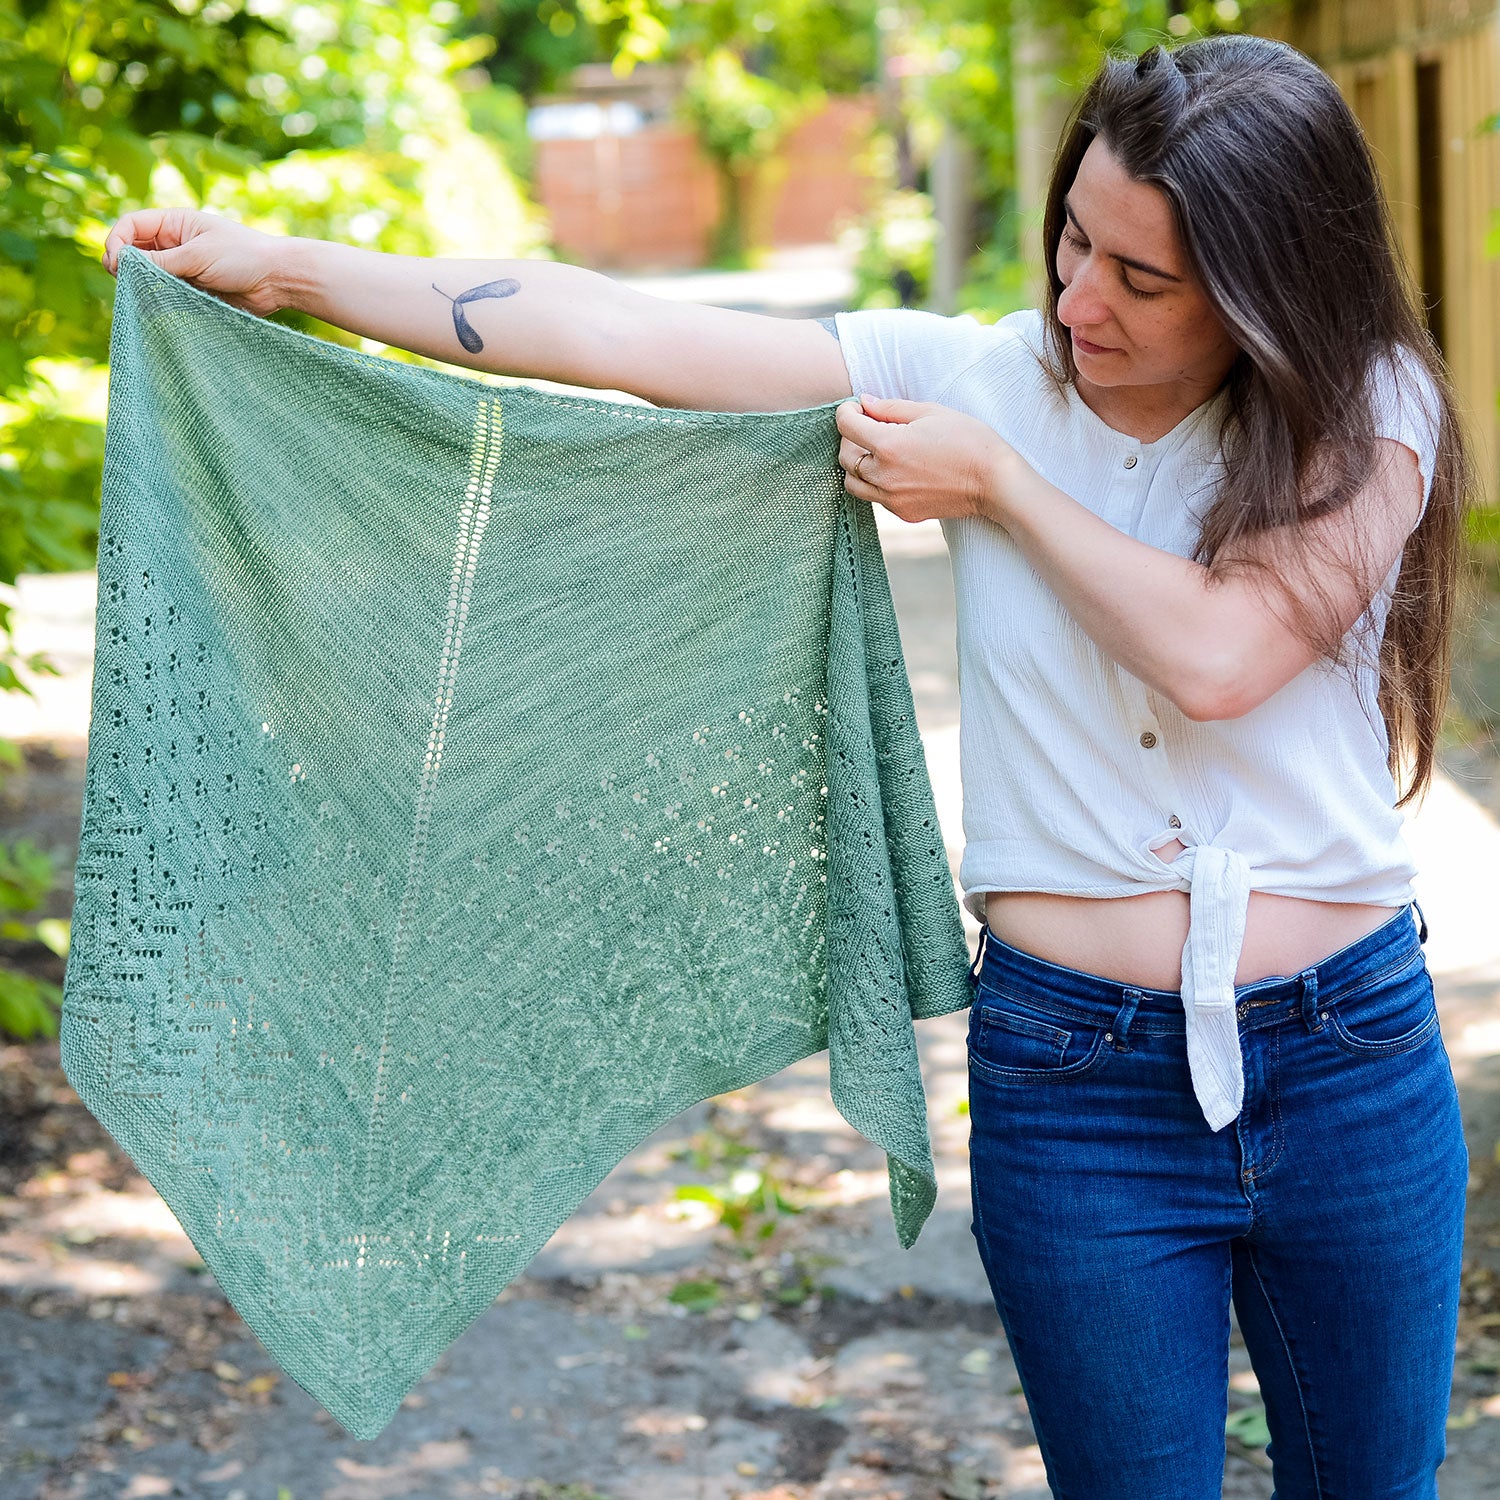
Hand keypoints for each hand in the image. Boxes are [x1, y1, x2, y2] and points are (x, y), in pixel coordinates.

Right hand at [101, 208, 291, 317]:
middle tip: (128, 283)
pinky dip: (158, 300)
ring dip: (142, 286)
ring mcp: (183, 267)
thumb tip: (124, 264)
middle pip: (134, 252)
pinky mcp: (192, 290)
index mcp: (174, 224)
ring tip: (145, 296)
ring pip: (148, 276)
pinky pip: (166, 294)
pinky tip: (159, 308)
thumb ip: (161, 261)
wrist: (278, 280)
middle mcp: (174, 244)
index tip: (117, 265)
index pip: (130, 226)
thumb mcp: (198, 255)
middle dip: (125, 266)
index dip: (117, 243)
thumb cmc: (242, 257)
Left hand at [834, 392, 1015, 523]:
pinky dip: (874, 482)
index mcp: (889, 446)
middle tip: (866, 425)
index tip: (855, 407)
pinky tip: (894, 469)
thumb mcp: (930, 412)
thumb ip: (891, 408)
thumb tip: (865, 402)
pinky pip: (874, 497)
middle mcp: (884, 476)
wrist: (995, 482)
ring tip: (876, 451)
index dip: (847, 411)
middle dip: (850, 437)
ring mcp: (892, 499)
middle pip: (845, 456)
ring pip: (853, 483)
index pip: (847, 426)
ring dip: (856, 464)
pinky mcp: (903, 513)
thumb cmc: (968, 440)